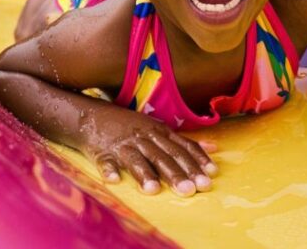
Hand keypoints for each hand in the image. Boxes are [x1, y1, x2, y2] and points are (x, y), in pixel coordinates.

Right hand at [78, 105, 217, 196]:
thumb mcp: (157, 128)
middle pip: (163, 156)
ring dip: (144, 174)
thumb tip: (214, 147)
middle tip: (191, 190)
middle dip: (177, 173)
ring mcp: (123, 145)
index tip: (210, 175)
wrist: (92, 116)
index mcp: (158, 132)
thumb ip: (183, 141)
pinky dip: (110, 170)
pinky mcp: (102, 152)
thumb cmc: (128, 125)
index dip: (196, 160)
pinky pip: (106, 161)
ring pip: (136, 160)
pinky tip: (114, 180)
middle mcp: (143, 137)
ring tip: (153, 190)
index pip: (182, 146)